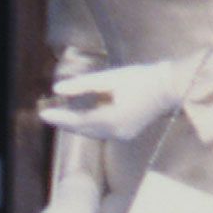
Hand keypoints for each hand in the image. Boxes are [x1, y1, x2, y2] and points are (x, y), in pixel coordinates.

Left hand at [39, 60, 191, 141]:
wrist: (170, 87)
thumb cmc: (141, 78)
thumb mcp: (109, 77)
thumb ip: (82, 84)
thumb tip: (57, 89)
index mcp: (110, 119)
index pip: (77, 121)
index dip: (59, 117)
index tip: (43, 113)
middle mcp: (115, 133)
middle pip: (83, 130)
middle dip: (65, 122)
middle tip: (48, 114)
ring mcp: (122, 135)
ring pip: (92, 133)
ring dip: (77, 125)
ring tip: (61, 116)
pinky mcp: (127, 133)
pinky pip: (102, 132)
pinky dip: (90, 125)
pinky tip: (84, 117)